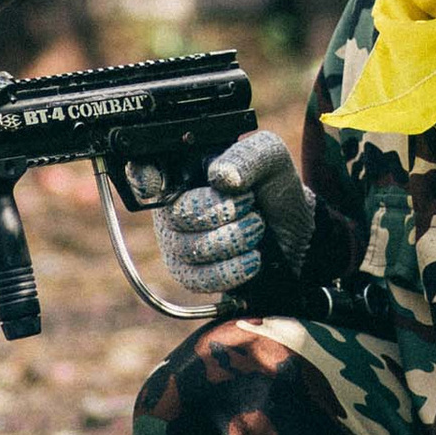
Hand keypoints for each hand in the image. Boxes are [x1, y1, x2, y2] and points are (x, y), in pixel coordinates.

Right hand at [151, 129, 315, 303]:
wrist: (294, 231)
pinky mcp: (189, 274)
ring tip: (257, 228)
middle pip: (176, 214)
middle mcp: (172, 206)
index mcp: (183, 170)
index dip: (141, 176)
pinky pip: (197, 278)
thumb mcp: (269, 158)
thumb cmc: (272, 188)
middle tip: (250, 204)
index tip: (156, 182)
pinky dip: (230, 270)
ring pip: (188, 248)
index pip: (142, 170)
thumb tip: (220, 176)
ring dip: (232, 239)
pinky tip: (252, 259)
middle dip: (221, 212)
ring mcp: (176, 242)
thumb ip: (246, 155)